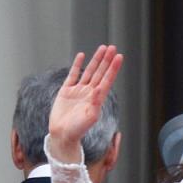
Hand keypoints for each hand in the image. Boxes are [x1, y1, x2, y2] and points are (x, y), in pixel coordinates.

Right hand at [48, 45, 122, 162]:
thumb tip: (100, 89)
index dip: (113, 68)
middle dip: (106, 60)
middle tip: (113, 48)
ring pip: (89, 71)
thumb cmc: (78, 130)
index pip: (107, 79)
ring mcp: (78, 91)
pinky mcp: (66, 91)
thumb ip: (95, 103)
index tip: (119, 57)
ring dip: (96, 60)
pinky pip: (73, 75)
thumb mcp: (90, 117)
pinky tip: (82, 56)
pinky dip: (77, 65)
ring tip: (103, 49)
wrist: (62, 134)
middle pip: (100, 72)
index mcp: (97, 99)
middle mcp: (89, 93)